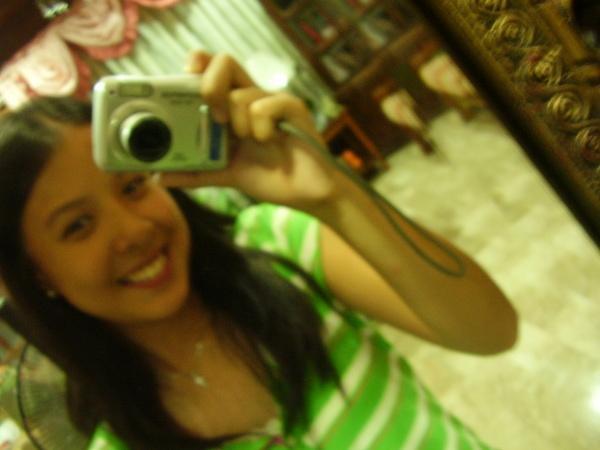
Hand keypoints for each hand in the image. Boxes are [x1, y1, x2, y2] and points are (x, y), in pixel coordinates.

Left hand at [159, 52, 340, 209]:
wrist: (306, 194)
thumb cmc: (271, 178)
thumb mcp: (226, 174)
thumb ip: (195, 173)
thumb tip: (160, 177)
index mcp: (233, 107)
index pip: (211, 68)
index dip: (196, 65)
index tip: (183, 80)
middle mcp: (251, 98)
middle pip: (224, 62)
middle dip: (210, 85)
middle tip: (213, 115)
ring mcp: (273, 102)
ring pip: (241, 93)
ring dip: (238, 123)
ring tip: (249, 142)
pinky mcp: (293, 109)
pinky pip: (265, 105)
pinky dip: (260, 128)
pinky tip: (269, 142)